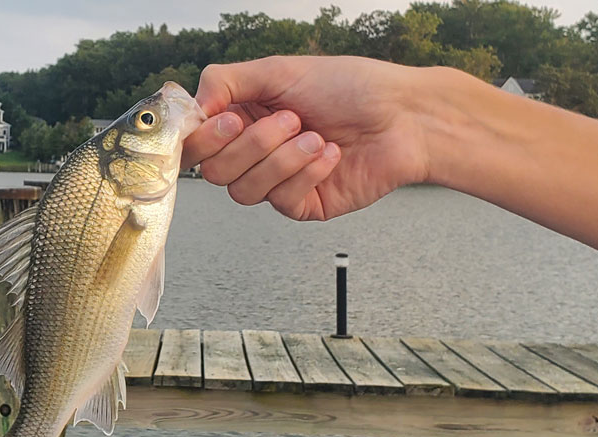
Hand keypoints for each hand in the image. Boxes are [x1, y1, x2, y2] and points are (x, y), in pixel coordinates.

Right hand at [182, 56, 431, 220]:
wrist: (404, 116)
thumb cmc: (351, 87)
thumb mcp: (281, 70)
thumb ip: (226, 81)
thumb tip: (193, 106)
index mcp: (244, 118)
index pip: (197, 144)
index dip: (204, 139)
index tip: (228, 120)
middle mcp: (256, 152)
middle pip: (216, 171)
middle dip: (252, 145)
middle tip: (289, 118)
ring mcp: (278, 182)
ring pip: (244, 192)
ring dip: (281, 160)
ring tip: (315, 136)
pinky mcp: (303, 204)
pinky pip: (282, 201)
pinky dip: (306, 173)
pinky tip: (330, 154)